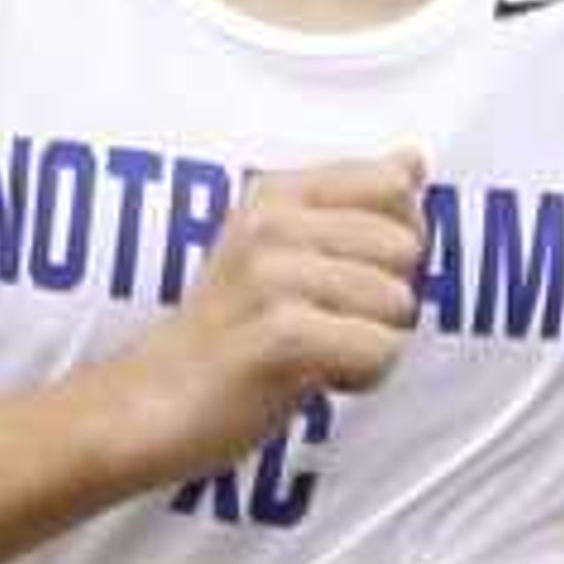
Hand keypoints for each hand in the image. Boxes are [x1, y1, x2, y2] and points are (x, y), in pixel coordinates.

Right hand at [134, 152, 426, 476]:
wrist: (150, 404)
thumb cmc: (228, 333)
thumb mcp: (278, 249)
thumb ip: (348, 203)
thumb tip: (413, 160)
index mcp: (276, 194)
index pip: (393, 185)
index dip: (395, 242)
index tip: (348, 276)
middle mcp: (272, 224)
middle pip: (405, 249)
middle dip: (385, 302)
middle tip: (326, 325)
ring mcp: (272, 276)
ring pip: (398, 304)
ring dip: (371, 344)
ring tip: (315, 353)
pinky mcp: (281, 335)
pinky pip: (378, 350)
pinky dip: (361, 377)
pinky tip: (313, 379)